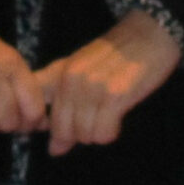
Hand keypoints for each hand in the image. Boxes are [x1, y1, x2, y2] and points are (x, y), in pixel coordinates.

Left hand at [35, 11, 183, 156]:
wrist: (148, 33)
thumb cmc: (114, 54)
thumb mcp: (77, 68)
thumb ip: (61, 103)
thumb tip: (54, 150)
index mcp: (59, 73)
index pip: (34, 109)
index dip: (43, 127)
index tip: (56, 130)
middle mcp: (71, 80)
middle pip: (62, 130)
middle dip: (77, 135)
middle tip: (95, 119)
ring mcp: (92, 87)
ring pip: (84, 134)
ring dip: (97, 133)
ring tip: (109, 115)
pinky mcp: (115, 95)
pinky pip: (104, 133)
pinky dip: (111, 133)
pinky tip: (118, 117)